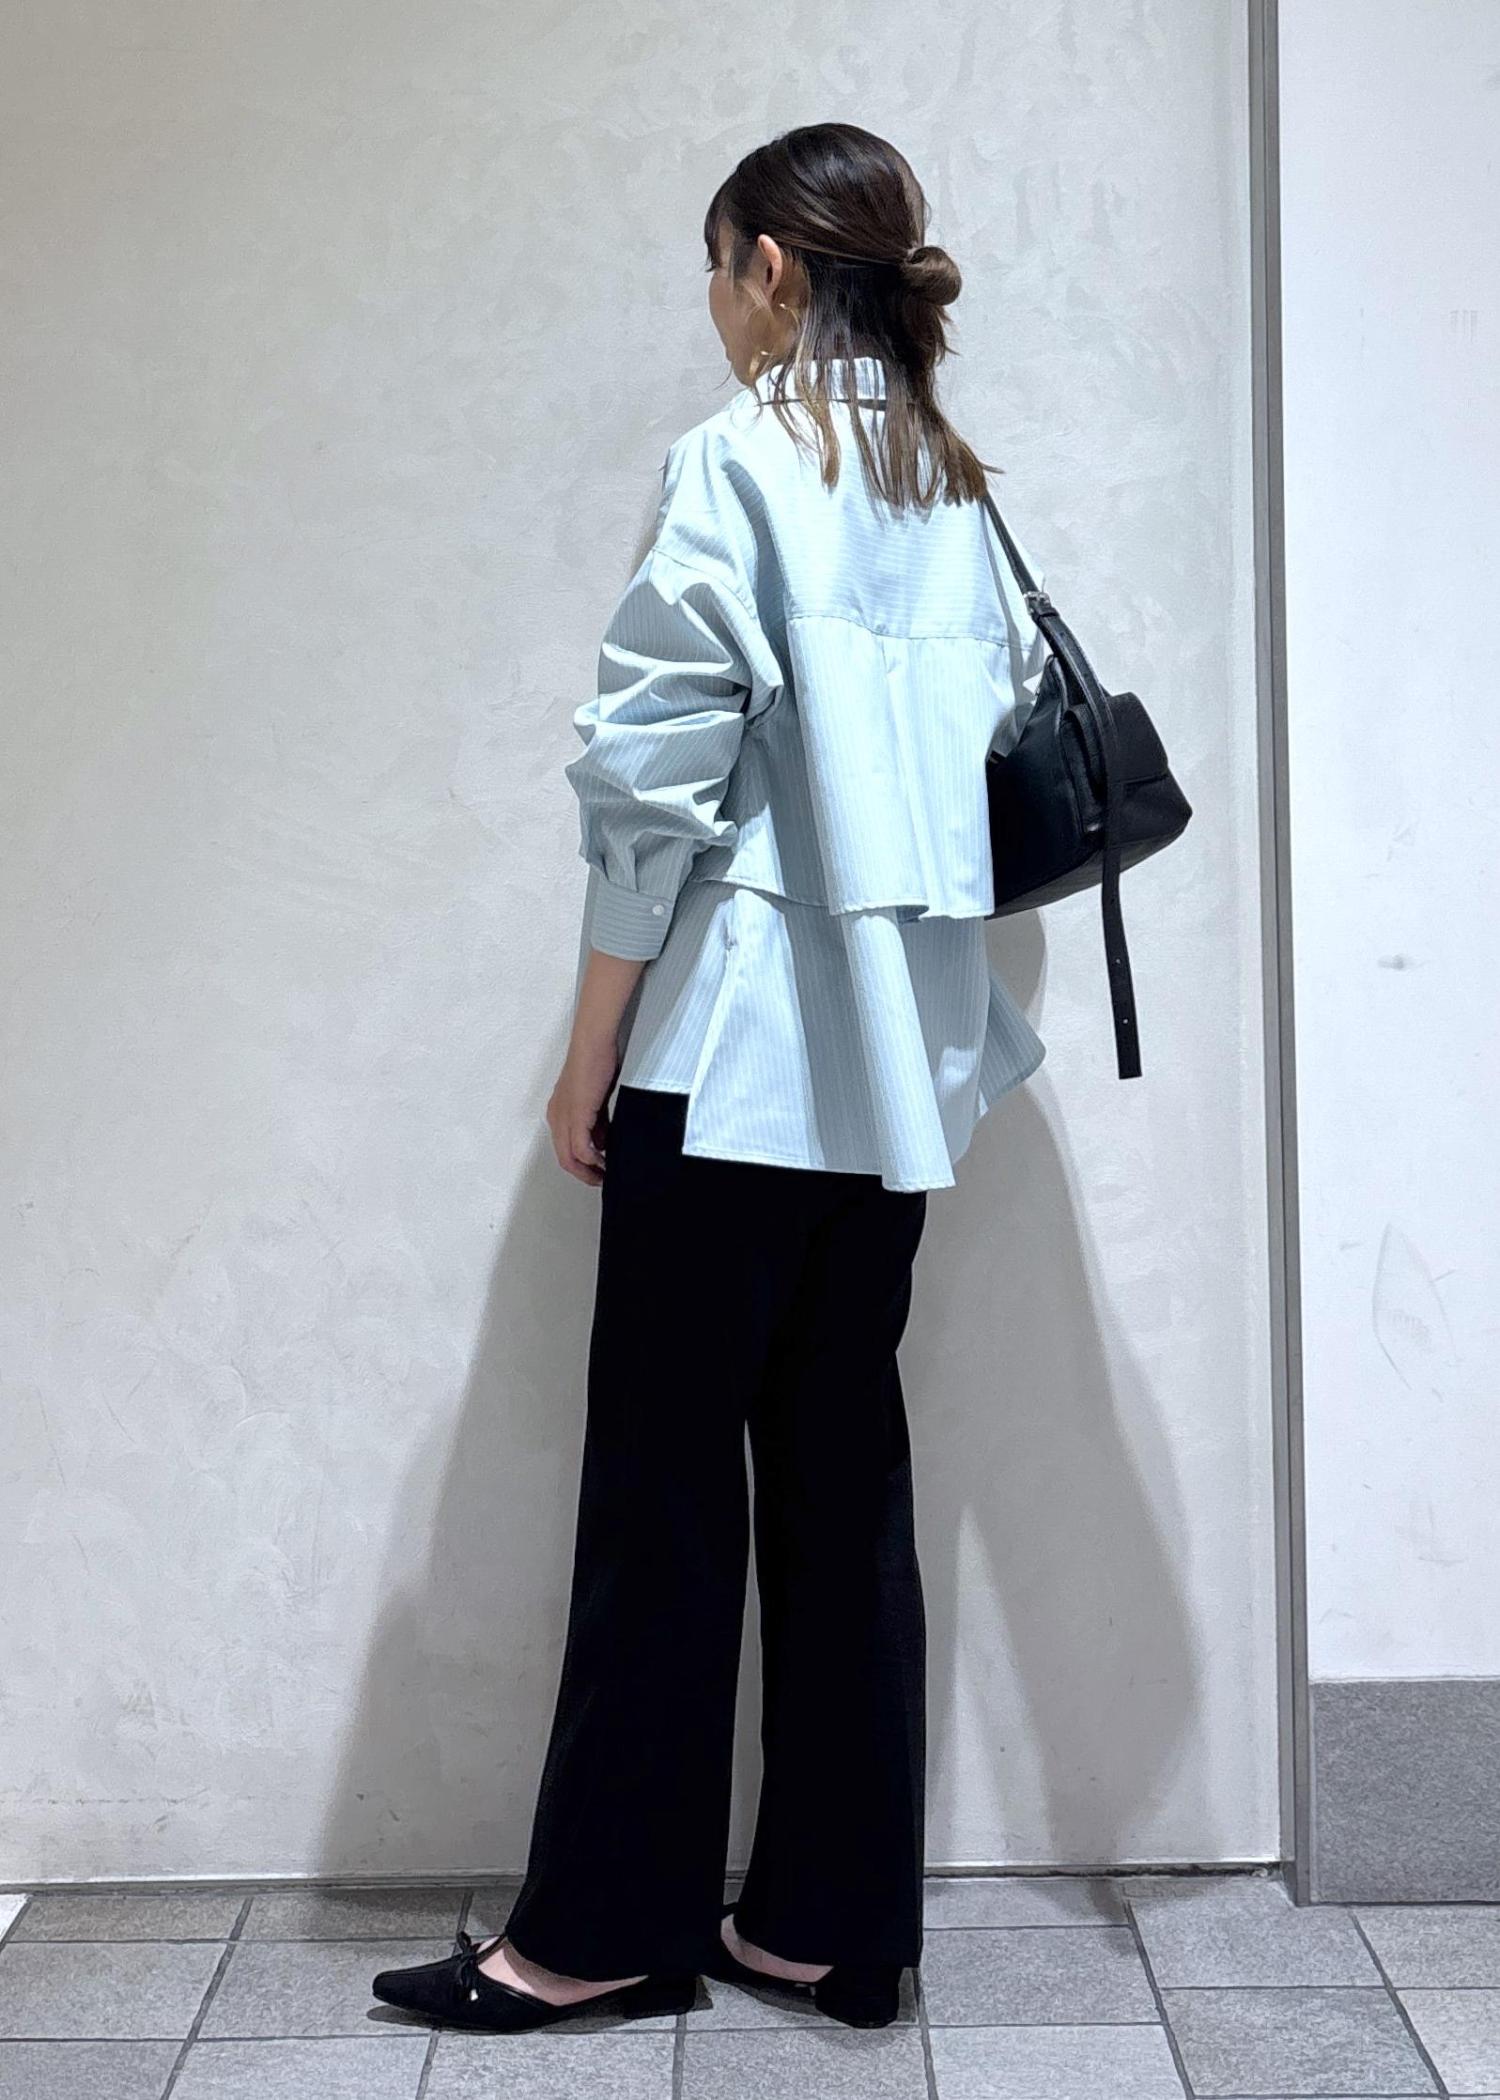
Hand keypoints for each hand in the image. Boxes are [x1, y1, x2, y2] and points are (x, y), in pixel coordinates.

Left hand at [546, 1027, 621, 1186]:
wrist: (593, 1042)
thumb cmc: (595, 1061)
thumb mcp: (596, 1099)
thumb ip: (597, 1122)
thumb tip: (602, 1142)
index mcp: (559, 1111)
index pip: (565, 1147)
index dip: (581, 1163)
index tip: (597, 1169)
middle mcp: (557, 1116)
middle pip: (564, 1158)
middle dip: (583, 1174)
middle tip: (600, 1180)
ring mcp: (564, 1116)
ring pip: (569, 1156)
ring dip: (587, 1170)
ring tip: (604, 1175)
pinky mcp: (577, 1114)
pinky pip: (580, 1147)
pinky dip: (592, 1159)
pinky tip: (603, 1161)